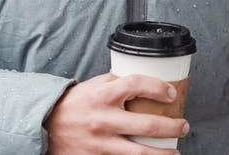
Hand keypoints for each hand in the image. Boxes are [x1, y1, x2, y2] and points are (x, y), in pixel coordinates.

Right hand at [46, 73, 188, 153]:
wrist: (45, 126)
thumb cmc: (73, 104)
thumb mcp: (93, 86)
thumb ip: (117, 83)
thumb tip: (146, 81)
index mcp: (102, 95)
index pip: (136, 84)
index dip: (158, 88)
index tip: (171, 94)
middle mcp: (102, 120)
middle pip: (147, 125)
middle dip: (172, 127)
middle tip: (183, 126)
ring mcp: (99, 144)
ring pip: (140, 153)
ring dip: (164, 154)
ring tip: (175, 152)